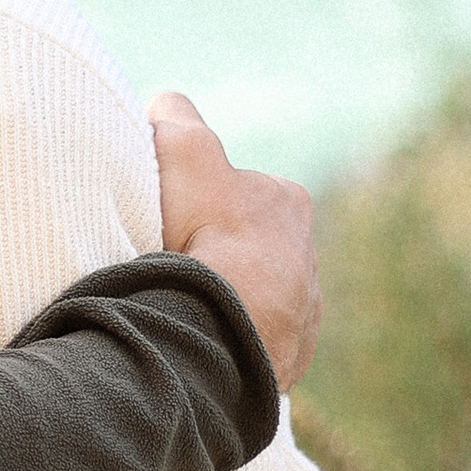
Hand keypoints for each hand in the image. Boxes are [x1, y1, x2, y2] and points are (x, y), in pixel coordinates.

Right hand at [148, 90, 318, 389]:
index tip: (165, 210)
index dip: (193, 191)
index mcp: (288, 203)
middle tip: (164, 260)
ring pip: (249, 296)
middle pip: (244, 243)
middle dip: (212, 248)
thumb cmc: (202, 240)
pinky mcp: (283, 364)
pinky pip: (246, 344)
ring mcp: (298, 318)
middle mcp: (306, 259)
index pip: (233, 183)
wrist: (215, 338)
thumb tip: (165, 106)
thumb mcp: (183, 152)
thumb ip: (176, 117)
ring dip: (218, 298)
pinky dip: (221, 339)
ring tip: (175, 305)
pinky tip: (193, 338)